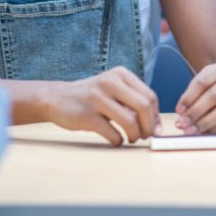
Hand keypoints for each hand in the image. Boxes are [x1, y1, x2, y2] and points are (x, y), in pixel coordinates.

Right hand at [42, 66, 160, 145]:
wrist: (57, 98)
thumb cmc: (92, 97)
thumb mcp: (114, 90)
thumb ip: (134, 102)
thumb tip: (158, 127)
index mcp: (121, 74)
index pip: (150, 96)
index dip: (156, 116)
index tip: (155, 129)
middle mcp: (110, 82)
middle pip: (144, 107)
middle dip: (149, 126)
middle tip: (145, 136)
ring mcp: (97, 97)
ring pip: (129, 121)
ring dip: (135, 135)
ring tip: (131, 138)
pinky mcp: (86, 114)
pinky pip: (112, 133)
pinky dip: (118, 141)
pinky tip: (116, 140)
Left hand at [175, 63, 215, 133]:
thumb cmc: (214, 86)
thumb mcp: (203, 83)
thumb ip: (191, 96)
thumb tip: (182, 114)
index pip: (202, 81)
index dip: (189, 97)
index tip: (179, 110)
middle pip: (214, 96)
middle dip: (196, 112)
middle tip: (183, 123)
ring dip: (206, 123)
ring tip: (192, 130)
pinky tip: (206, 132)